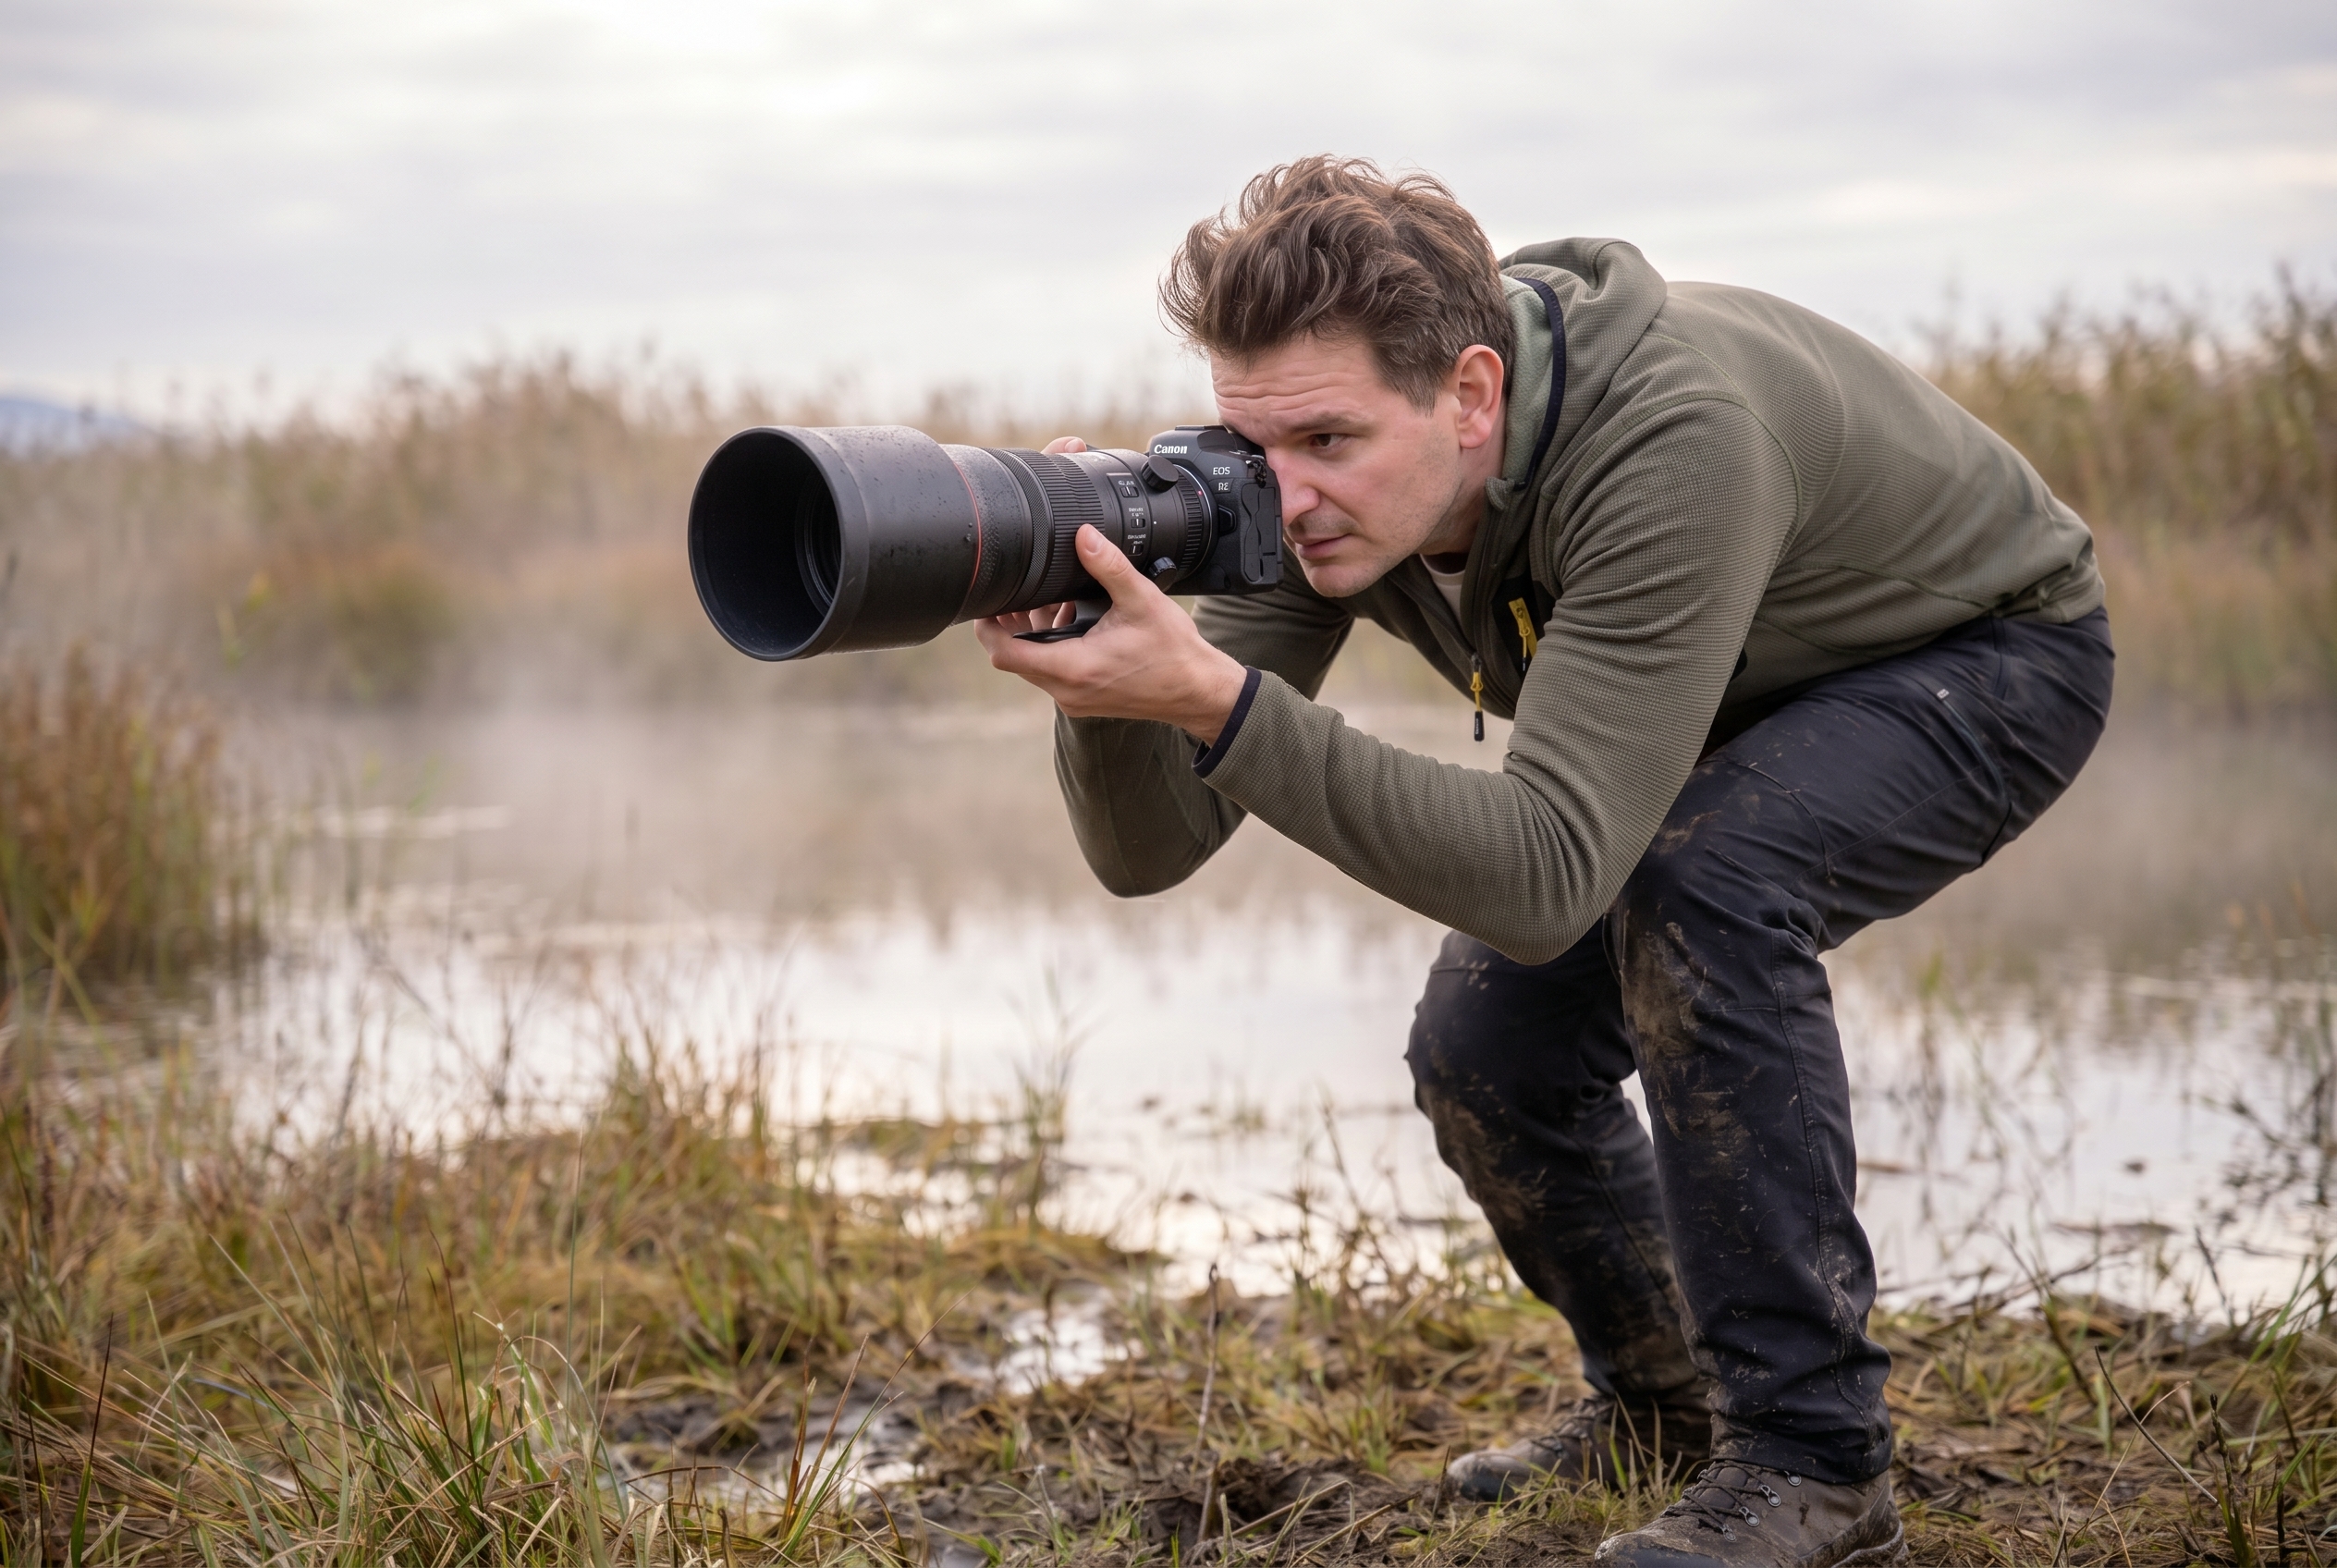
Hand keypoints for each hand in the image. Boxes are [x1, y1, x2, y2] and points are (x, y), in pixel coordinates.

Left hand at [974, 437, 1248, 743]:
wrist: (1197, 691)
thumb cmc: (1173, 653)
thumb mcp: (1141, 601)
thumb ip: (1109, 566)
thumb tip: (1084, 535)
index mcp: (1073, 667)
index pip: (1005, 654)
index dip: (988, 628)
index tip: (987, 604)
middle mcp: (1067, 690)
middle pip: (1014, 658)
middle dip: (1011, 625)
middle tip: (1019, 594)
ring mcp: (1074, 699)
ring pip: (1033, 666)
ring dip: (1033, 635)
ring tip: (1049, 600)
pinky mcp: (1084, 699)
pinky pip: (1053, 673)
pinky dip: (1052, 647)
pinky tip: (1072, 620)